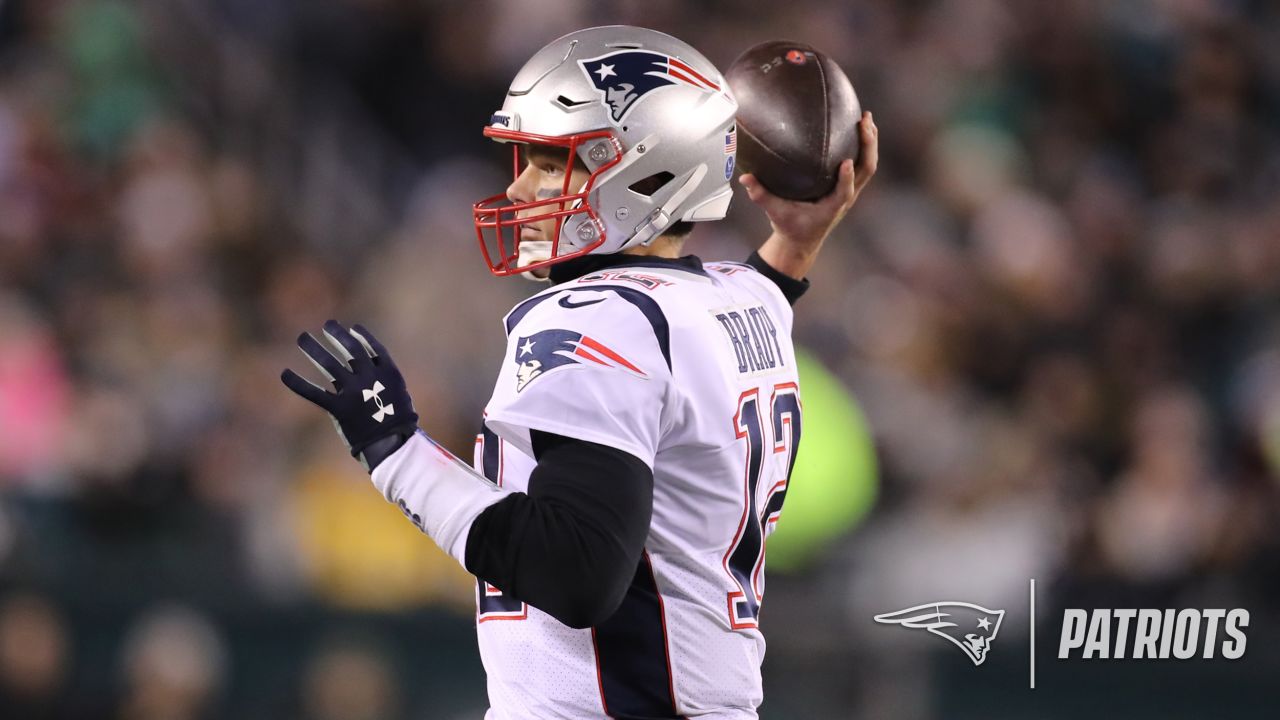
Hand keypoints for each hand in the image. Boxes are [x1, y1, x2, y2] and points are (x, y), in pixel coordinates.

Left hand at [281, 320, 419, 470]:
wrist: (392, 444)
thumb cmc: (398, 423)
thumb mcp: (398, 396)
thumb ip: (383, 381)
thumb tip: (369, 368)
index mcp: (387, 372)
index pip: (372, 347)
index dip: (362, 336)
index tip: (351, 328)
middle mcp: (369, 377)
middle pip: (350, 349)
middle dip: (337, 335)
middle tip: (327, 325)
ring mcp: (353, 391)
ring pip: (328, 364)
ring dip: (313, 348)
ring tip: (302, 337)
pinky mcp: (339, 408)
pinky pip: (314, 393)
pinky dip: (298, 383)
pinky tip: (285, 373)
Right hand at [741, 111, 878, 279]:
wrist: (801, 240)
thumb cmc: (789, 225)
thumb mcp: (773, 212)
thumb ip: (760, 195)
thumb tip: (744, 178)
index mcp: (831, 207)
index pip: (844, 192)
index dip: (847, 178)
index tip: (847, 162)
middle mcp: (845, 198)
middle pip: (866, 170)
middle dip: (868, 146)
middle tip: (863, 121)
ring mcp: (850, 191)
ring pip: (868, 165)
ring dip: (870, 141)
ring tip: (866, 117)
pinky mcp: (849, 186)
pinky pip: (862, 164)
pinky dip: (864, 145)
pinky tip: (859, 127)